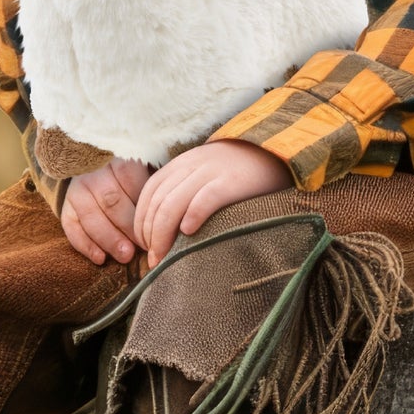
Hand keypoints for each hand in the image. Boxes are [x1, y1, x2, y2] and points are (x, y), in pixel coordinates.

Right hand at [61, 157, 152, 264]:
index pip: (132, 183)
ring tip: (126, 256)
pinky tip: (100, 258)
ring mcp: (77, 188)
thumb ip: (153, 191)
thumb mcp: (142, 173)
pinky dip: (85, 245)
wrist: (94, 171)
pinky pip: (71, 227)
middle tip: (144, 247)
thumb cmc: (129, 178)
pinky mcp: (66, 205)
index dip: (145, 209)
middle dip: (128, 227)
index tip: (158, 230)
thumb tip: (170, 219)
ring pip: (91, 215)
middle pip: (112, 201)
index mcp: (119, 160)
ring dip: (109, 239)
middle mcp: (95, 172)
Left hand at [133, 141, 293, 266]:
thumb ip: (183, 191)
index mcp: (181, 164)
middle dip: (149, 235)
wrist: (272, 152)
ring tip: (163, 258)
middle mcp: (191, 166)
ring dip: (162, 235)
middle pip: (157, 203)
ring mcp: (210, 173)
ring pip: (172, 204)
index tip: (145, 247)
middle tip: (153, 260)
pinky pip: (204, 199)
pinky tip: (188, 233)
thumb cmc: (236, 172)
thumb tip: (162, 229)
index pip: (149, 194)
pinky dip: (192, 216)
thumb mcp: (203, 173)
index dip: (141, 222)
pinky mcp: (230, 182)